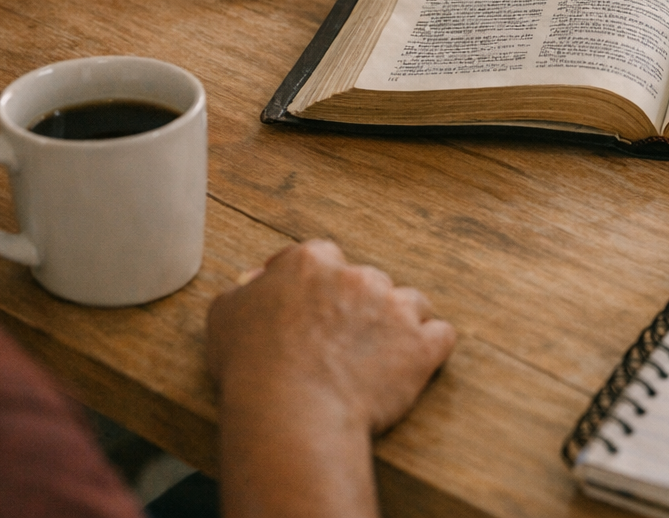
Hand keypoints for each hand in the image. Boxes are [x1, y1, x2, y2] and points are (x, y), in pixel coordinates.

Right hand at [208, 240, 455, 435]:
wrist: (291, 411)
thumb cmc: (251, 368)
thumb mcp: (226, 317)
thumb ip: (246, 290)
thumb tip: (256, 280)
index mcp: (312, 263)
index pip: (323, 256)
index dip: (319, 283)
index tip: (314, 305)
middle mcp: (359, 276)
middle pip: (369, 281)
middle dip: (360, 306)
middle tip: (342, 342)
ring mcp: (395, 308)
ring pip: (411, 302)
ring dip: (400, 323)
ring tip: (381, 356)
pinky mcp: (421, 344)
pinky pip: (441, 334)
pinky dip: (431, 347)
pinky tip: (416, 363)